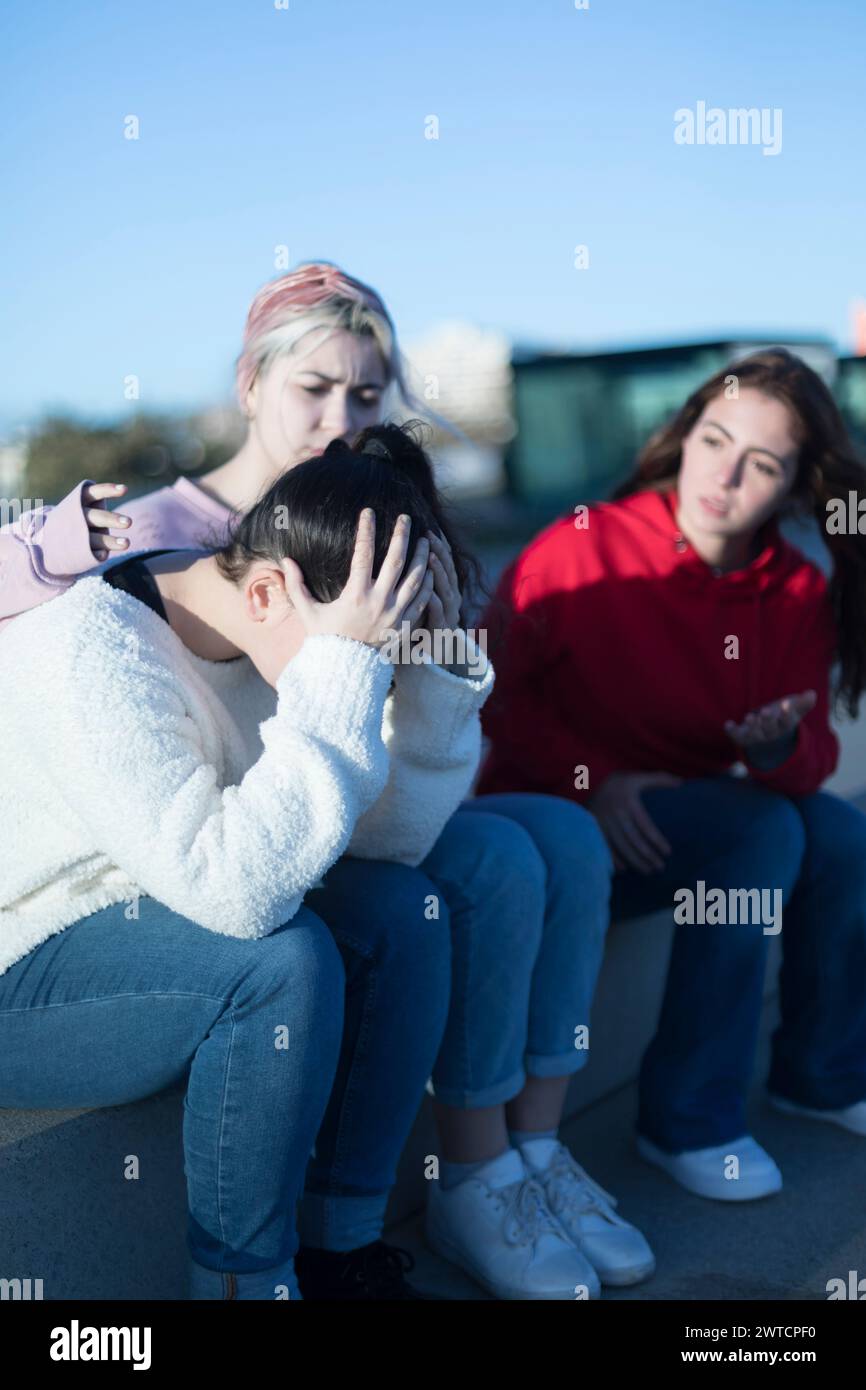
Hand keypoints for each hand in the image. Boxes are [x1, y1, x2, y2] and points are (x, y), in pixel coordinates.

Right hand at [83, 483, 131, 561]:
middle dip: (112, 519)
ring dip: (111, 541)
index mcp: (81, 502)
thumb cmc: (76, 520)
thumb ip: (99, 501)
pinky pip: (92, 552)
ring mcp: (79, 535)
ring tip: (127, 543)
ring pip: (95, 538)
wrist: (48, 541)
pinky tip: (103, 556)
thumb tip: (129, 489)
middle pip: (96, 517)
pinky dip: (99, 553)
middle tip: (129, 522)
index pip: (95, 492)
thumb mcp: (83, 506)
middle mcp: (79, 517)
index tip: (124, 489)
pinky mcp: (81, 550)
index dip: (108, 490)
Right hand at [280, 509, 433, 650]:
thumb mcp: (308, 613)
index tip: (368, 512)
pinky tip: (430, 570)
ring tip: (426, 540)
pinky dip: (427, 584)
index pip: (363, 553)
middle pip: (396, 561)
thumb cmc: (325, 641)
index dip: (366, 530)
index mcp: (355, 595)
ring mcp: (396, 615)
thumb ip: (296, 586)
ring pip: (415, 579)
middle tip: (406, 518)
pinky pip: (422, 601)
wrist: (345, 673)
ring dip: (422, 557)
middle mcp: (379, 602)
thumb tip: (285, 560)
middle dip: (402, 536)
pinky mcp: (406, 626)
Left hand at [415, 528, 473, 675]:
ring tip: (431, 559)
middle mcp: (447, 603)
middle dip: (440, 553)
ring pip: (447, 592)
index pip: (441, 565)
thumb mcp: (410, 607)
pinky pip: (440, 618)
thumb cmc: (411, 634)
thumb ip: (406, 586)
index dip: (439, 548)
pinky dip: (437, 606)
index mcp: (441, 594)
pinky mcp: (440, 635)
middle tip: (430, 536)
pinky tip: (432, 595)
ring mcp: (446, 619)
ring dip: (440, 575)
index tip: (429, 531)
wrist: (424, 666)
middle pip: (447, 573)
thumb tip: (391, 561)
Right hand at [587, 771, 682, 873]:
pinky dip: (614, 859)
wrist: (588, 782)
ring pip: (621, 846)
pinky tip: (624, 870)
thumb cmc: (620, 783)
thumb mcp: (638, 777)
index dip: (657, 840)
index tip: (668, 852)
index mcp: (628, 801)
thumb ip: (659, 779)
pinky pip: (605, 847)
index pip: (645, 826)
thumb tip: (681, 783)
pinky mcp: (594, 828)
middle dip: (648, 855)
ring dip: (635, 861)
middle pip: (634, 840)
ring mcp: (604, 822)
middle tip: (660, 867)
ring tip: (648, 871)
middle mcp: (616, 813)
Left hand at [724, 691, 815, 749]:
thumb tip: (812, 693)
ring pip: (754, 734)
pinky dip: (732, 732)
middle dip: (767, 721)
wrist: (768, 735)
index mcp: (784, 726)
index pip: (787, 721)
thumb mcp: (793, 710)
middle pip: (770, 729)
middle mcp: (770, 733)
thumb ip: (802, 703)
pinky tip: (727, 725)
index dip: (786, 714)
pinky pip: (737, 736)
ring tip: (749, 717)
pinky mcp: (742, 736)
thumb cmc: (782, 716)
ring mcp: (756, 736)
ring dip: (751, 727)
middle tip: (765, 711)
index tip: (785, 705)